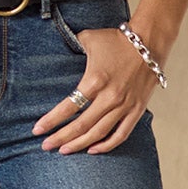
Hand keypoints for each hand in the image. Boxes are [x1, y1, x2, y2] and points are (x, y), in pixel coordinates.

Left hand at [33, 25, 160, 153]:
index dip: (51, 121)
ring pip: (98, 133)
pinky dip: (107, 145)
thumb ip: (72, 46)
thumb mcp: (89, 38)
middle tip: (46, 146)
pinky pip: (121, 134)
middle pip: (80, 125)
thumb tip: (58, 47)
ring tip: (64, 150)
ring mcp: (124, 105)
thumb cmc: (117, 40)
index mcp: (95, 80)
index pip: (68, 107)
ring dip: (79, 144)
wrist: (150, 42)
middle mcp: (109, 97)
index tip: (37, 130)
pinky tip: (93, 150)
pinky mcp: (137, 110)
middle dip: (60, 138)